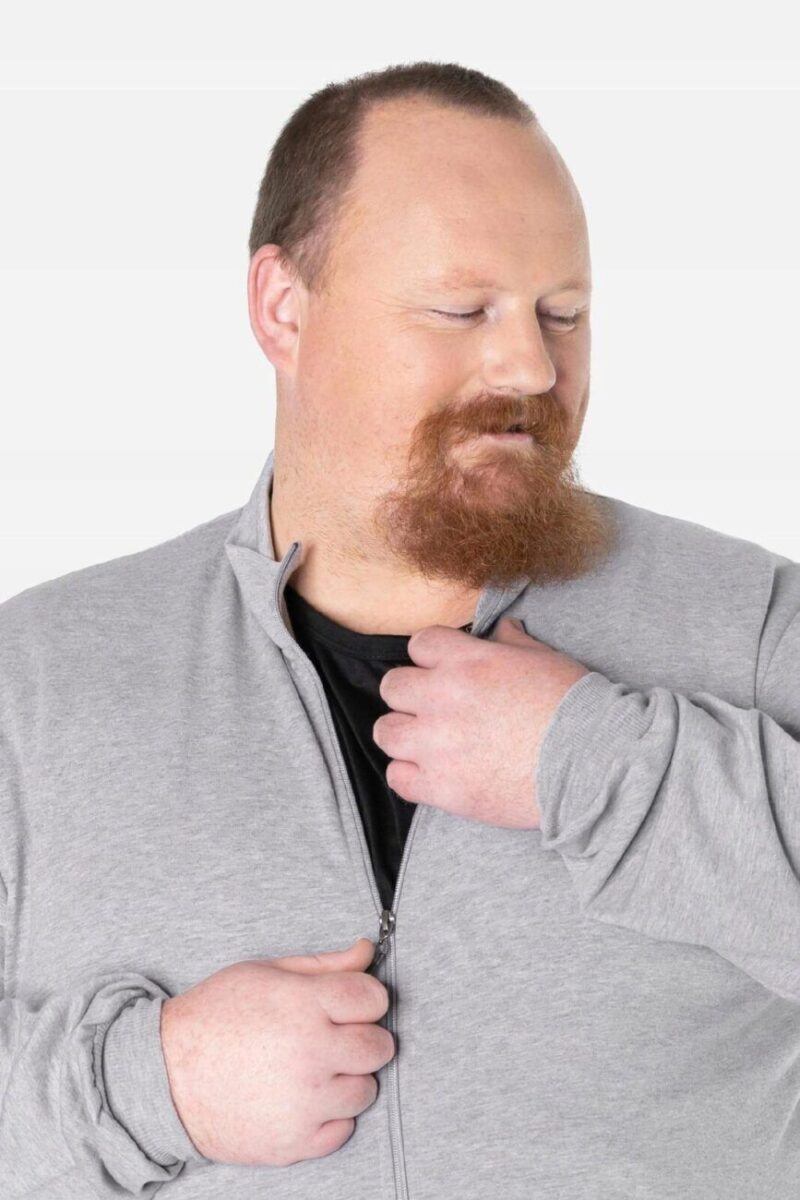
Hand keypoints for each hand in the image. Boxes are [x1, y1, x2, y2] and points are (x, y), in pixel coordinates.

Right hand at [160, 937, 393, 1166]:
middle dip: (366, 1037)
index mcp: (303, 1006)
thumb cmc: (215, 1017)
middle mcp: (309, 1055)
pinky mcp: (294, 1143)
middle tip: (338, 1036)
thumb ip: (324, 964)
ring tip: (314, 1067)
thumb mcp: (266, 973)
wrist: (164, 1077)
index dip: (366, 997)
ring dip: (348, 1078)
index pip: (374, 998)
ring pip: (366, 1090)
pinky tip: (304, 1097)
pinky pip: (343, 1130)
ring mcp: (303, 1103)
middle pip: (379, 1046)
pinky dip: (330, 1116)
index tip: (351, 1003)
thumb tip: (367, 950)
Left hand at [372, 616, 589, 828]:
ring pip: (385, 731)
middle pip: (393, 686)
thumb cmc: (573, 708)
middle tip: (433, 709)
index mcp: (468, 661)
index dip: (431, 658)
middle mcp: (444, 698)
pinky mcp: (442, 787)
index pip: (420, 644)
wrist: (592, 764)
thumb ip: (512, 643)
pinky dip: (410, 776)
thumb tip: (501, 631)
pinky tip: (433, 774)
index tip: (444, 671)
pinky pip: (398, 778)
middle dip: (410, 695)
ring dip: (403, 734)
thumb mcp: (545, 659)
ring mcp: (438, 744)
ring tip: (427, 743)